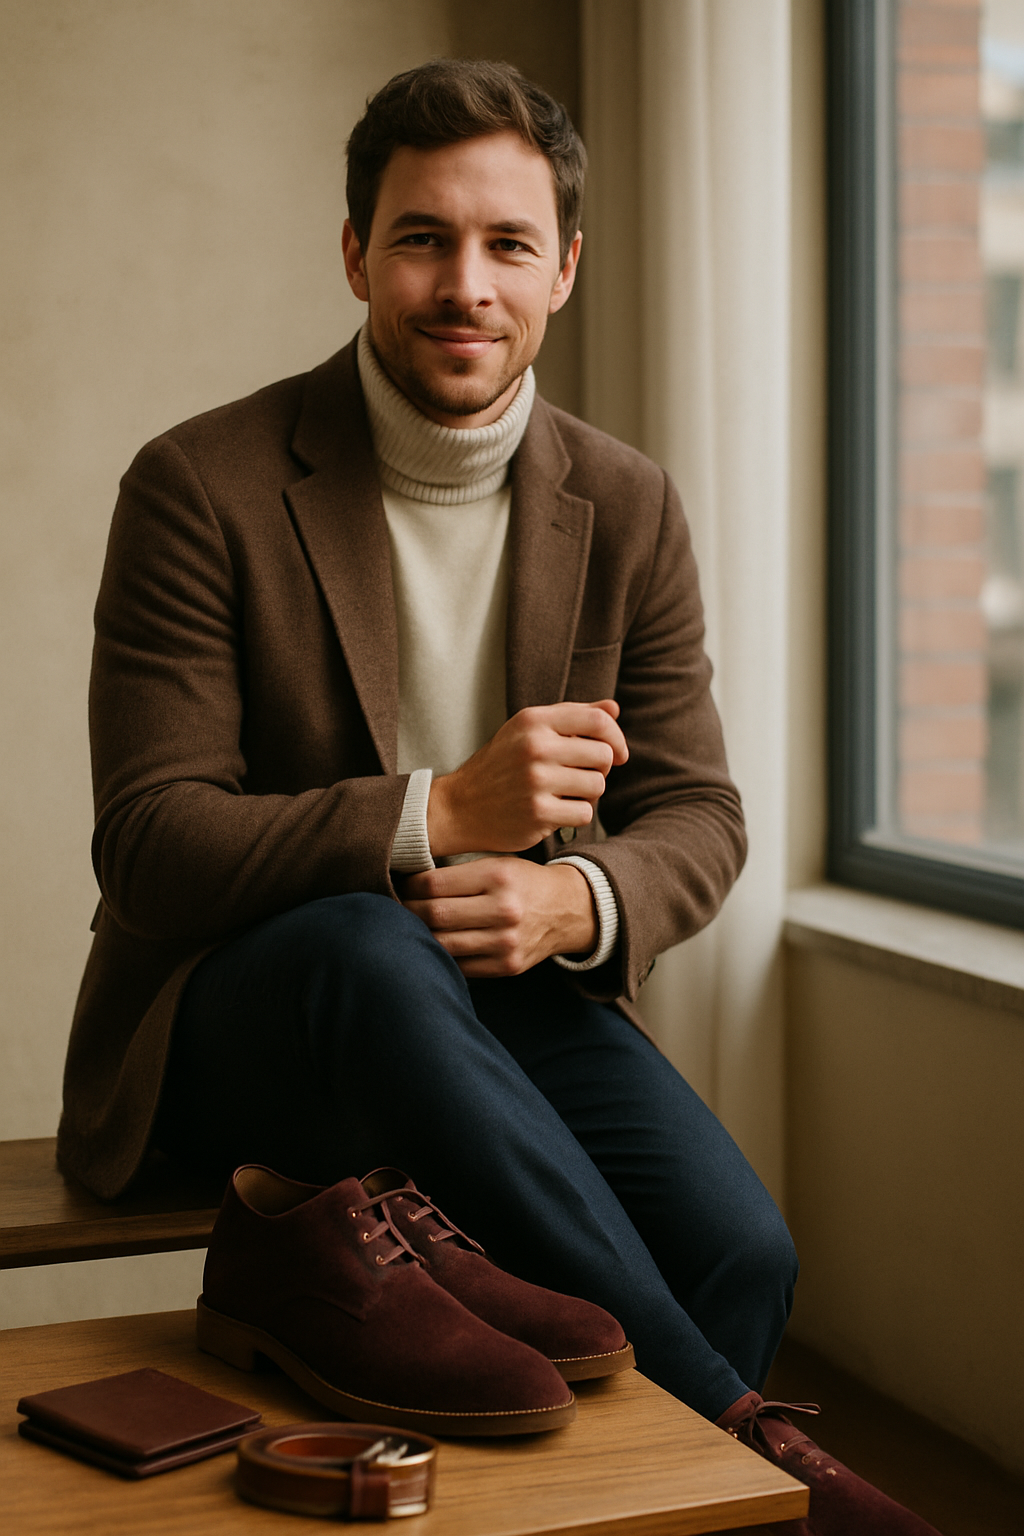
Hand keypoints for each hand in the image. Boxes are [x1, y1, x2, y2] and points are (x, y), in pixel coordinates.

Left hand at [402, 858, 597, 976]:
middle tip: (394, 908)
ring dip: (419, 936)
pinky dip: (441, 956)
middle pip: (435, 914)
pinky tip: (432, 946)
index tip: (400, 887)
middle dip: (406, 912)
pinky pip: (460, 965)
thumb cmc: (523, 883)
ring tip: (407, 928)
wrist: (567, 910)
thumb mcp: (498, 864)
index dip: (408, 887)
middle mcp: (504, 909)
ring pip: (443, 944)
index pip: (434, 884)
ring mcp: (506, 941)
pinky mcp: (507, 965)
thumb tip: (407, 883)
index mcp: (498, 876)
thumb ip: (459, 873)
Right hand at [426, 700, 627, 857]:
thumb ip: (572, 717)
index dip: (616, 738)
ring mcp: (536, 781)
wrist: (459, 807)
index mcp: (534, 720)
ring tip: (564, 794)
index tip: (618, 754)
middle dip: (600, 770)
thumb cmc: (500, 766)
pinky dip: (575, 816)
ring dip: (588, 794)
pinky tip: (555, 812)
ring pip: (597, 786)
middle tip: (580, 777)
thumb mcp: (528, 731)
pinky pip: (584, 813)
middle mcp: (535, 747)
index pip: (598, 721)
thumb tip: (614, 709)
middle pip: (604, 756)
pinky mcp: (538, 813)